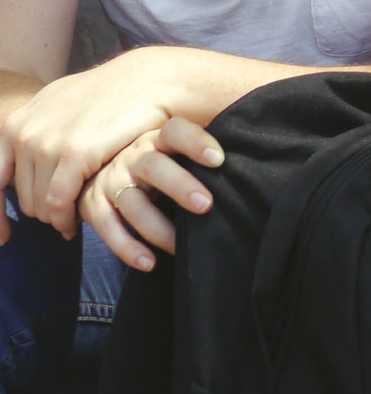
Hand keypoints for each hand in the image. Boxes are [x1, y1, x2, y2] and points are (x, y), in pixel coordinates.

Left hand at [0, 53, 184, 242]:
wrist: (150, 81)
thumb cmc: (112, 96)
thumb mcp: (61, 107)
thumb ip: (37, 132)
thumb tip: (25, 156)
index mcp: (15, 122)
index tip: (4, 235)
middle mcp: (23, 132)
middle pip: (20, 194)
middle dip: (41, 211)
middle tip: (64, 215)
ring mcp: (46, 142)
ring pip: (37, 203)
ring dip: (54, 217)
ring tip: (73, 218)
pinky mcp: (74, 153)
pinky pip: (58, 202)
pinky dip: (64, 219)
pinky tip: (73, 225)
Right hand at [77, 119, 220, 270]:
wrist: (97, 164)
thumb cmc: (160, 160)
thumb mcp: (176, 150)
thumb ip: (205, 153)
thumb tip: (256, 154)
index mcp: (157, 138)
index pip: (176, 130)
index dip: (196, 142)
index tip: (220, 159)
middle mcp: (131, 155)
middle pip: (154, 166)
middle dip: (179, 186)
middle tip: (206, 205)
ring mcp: (110, 180)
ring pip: (131, 202)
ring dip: (156, 226)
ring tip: (180, 247)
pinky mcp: (92, 204)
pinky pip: (107, 227)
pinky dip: (127, 248)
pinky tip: (149, 263)